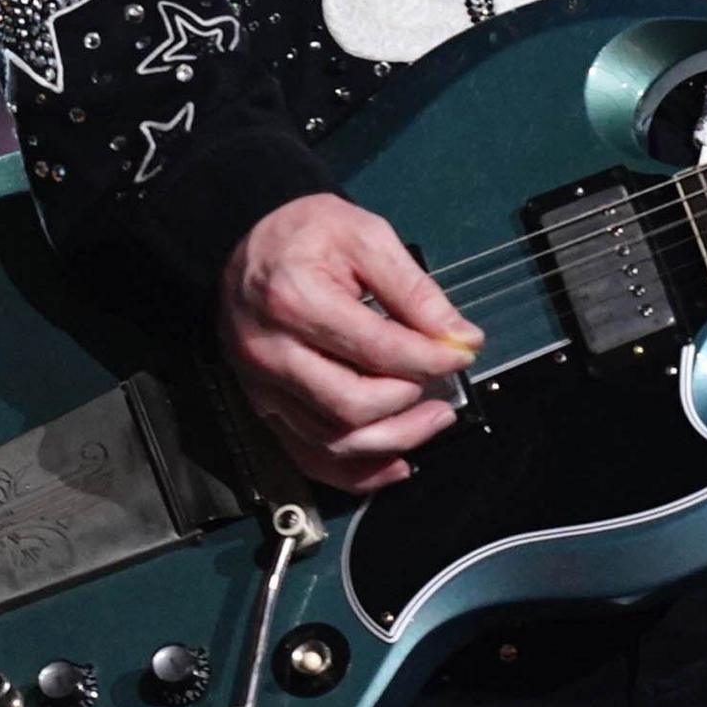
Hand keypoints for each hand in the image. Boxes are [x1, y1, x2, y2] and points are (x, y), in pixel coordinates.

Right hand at [218, 192, 482, 492]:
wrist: (246, 245)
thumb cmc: (305, 234)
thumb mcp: (365, 236)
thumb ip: (414, 289)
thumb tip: (460, 337)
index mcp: (295, 299)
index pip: (377, 350)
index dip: (430, 359)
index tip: (461, 353)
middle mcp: (270, 350)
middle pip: (352, 405)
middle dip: (411, 406)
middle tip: (445, 394)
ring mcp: (261, 385)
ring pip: (334, 440)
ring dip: (394, 440)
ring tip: (432, 420)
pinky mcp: (262, 406)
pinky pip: (308, 456)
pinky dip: (355, 472)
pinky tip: (395, 464)